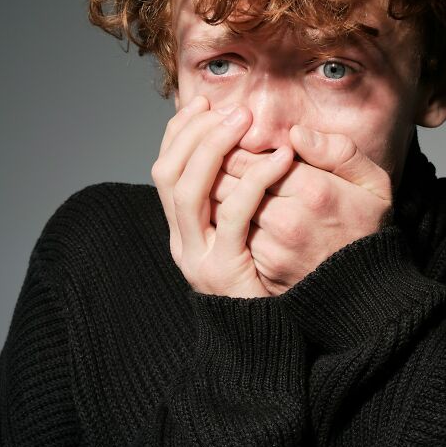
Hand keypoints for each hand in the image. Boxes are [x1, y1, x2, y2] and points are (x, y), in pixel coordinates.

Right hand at [150, 95, 295, 297]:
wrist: (269, 343)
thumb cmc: (269, 284)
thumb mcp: (247, 236)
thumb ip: (235, 200)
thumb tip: (238, 154)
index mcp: (183, 229)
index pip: (165, 168)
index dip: (179, 132)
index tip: (202, 103)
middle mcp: (182, 241)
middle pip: (168, 172)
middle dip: (197, 133)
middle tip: (231, 110)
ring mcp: (197, 257)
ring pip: (190, 188)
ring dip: (216, 148)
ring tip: (248, 124)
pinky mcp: (223, 270)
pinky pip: (234, 214)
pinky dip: (256, 179)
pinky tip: (281, 159)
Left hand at [211, 122, 394, 295]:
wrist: (364, 288)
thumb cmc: (367, 228)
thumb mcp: (372, 183)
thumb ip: (339, 151)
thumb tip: (295, 133)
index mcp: (313, 191)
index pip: (247, 158)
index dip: (232, 145)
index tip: (232, 141)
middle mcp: (287, 221)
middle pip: (226, 182)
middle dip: (215, 166)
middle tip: (212, 157)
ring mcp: (270, 250)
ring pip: (218, 210)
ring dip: (210, 193)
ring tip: (214, 181)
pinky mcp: (259, 271)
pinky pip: (226, 238)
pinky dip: (217, 221)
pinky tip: (222, 210)